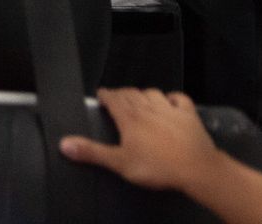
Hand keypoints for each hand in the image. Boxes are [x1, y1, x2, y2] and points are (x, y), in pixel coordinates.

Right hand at [59, 89, 221, 195]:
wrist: (197, 169)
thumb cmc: (158, 167)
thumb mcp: (120, 163)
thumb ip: (92, 152)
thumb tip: (64, 144)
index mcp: (129, 117)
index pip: (113, 98)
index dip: (105, 95)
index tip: (101, 95)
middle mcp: (148, 108)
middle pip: (131, 93)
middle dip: (122, 93)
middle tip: (117, 98)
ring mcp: (170, 109)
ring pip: (152, 93)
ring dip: (144, 94)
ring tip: (140, 99)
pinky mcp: (188, 115)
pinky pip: (179, 98)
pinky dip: (172, 97)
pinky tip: (170, 101)